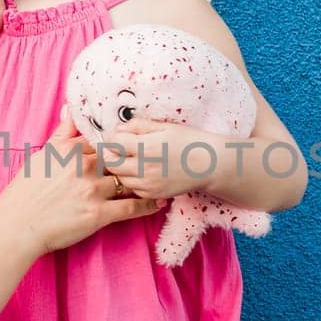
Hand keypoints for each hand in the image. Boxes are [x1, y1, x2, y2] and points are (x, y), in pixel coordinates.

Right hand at [0, 114, 164, 255]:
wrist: (18, 224)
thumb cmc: (26, 191)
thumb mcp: (42, 155)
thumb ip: (62, 133)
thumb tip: (71, 109)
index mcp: (73, 151)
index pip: (106, 141)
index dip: (123, 144)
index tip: (138, 144)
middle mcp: (86, 167)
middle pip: (122, 159)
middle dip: (139, 160)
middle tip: (160, 160)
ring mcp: (94, 190)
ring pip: (129, 182)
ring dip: (147, 182)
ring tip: (162, 181)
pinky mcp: (99, 214)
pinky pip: (131, 207)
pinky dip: (147, 205)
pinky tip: (158, 204)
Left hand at [99, 119, 224, 200]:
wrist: (210, 165)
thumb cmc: (189, 141)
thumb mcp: (165, 126)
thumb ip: (139, 126)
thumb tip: (118, 128)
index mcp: (146, 146)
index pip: (112, 143)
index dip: (111, 137)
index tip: (117, 135)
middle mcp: (144, 167)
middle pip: (110, 162)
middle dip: (110, 154)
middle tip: (119, 148)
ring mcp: (148, 183)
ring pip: (119, 177)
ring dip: (120, 168)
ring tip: (132, 159)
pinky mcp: (153, 194)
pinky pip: (132, 188)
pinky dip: (132, 180)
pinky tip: (142, 171)